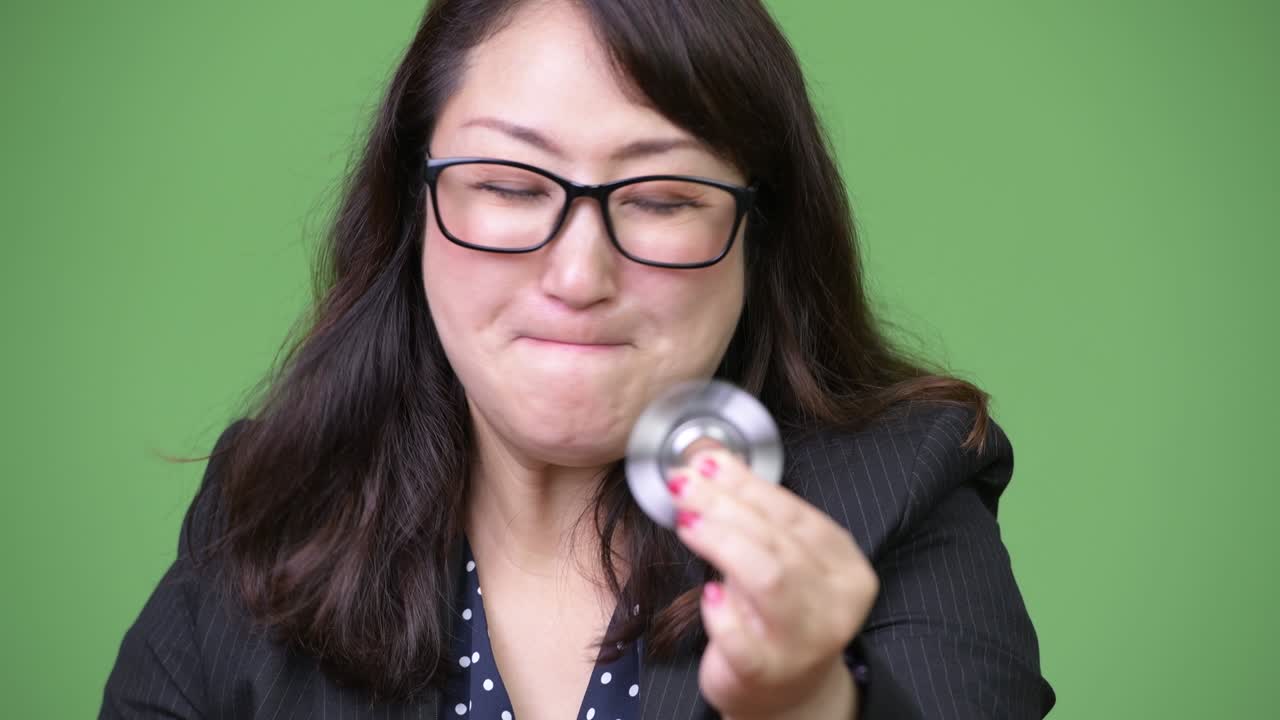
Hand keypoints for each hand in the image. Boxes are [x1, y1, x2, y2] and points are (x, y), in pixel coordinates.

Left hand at [665, 448, 878, 719]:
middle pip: (779, 543)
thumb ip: (756, 517)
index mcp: (847, 569)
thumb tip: (710, 462)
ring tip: (687, 520)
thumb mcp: (781, 561)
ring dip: (721, 542)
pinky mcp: (767, 671)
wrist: (785, 692)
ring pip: (767, 578)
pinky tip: (706, 592)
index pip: (798, 516)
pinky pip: (739, 634)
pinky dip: (720, 610)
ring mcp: (804, 641)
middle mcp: (835, 605)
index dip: (751, 486)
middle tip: (684, 484)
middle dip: (726, 506)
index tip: (710, 463)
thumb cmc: (777, 615)